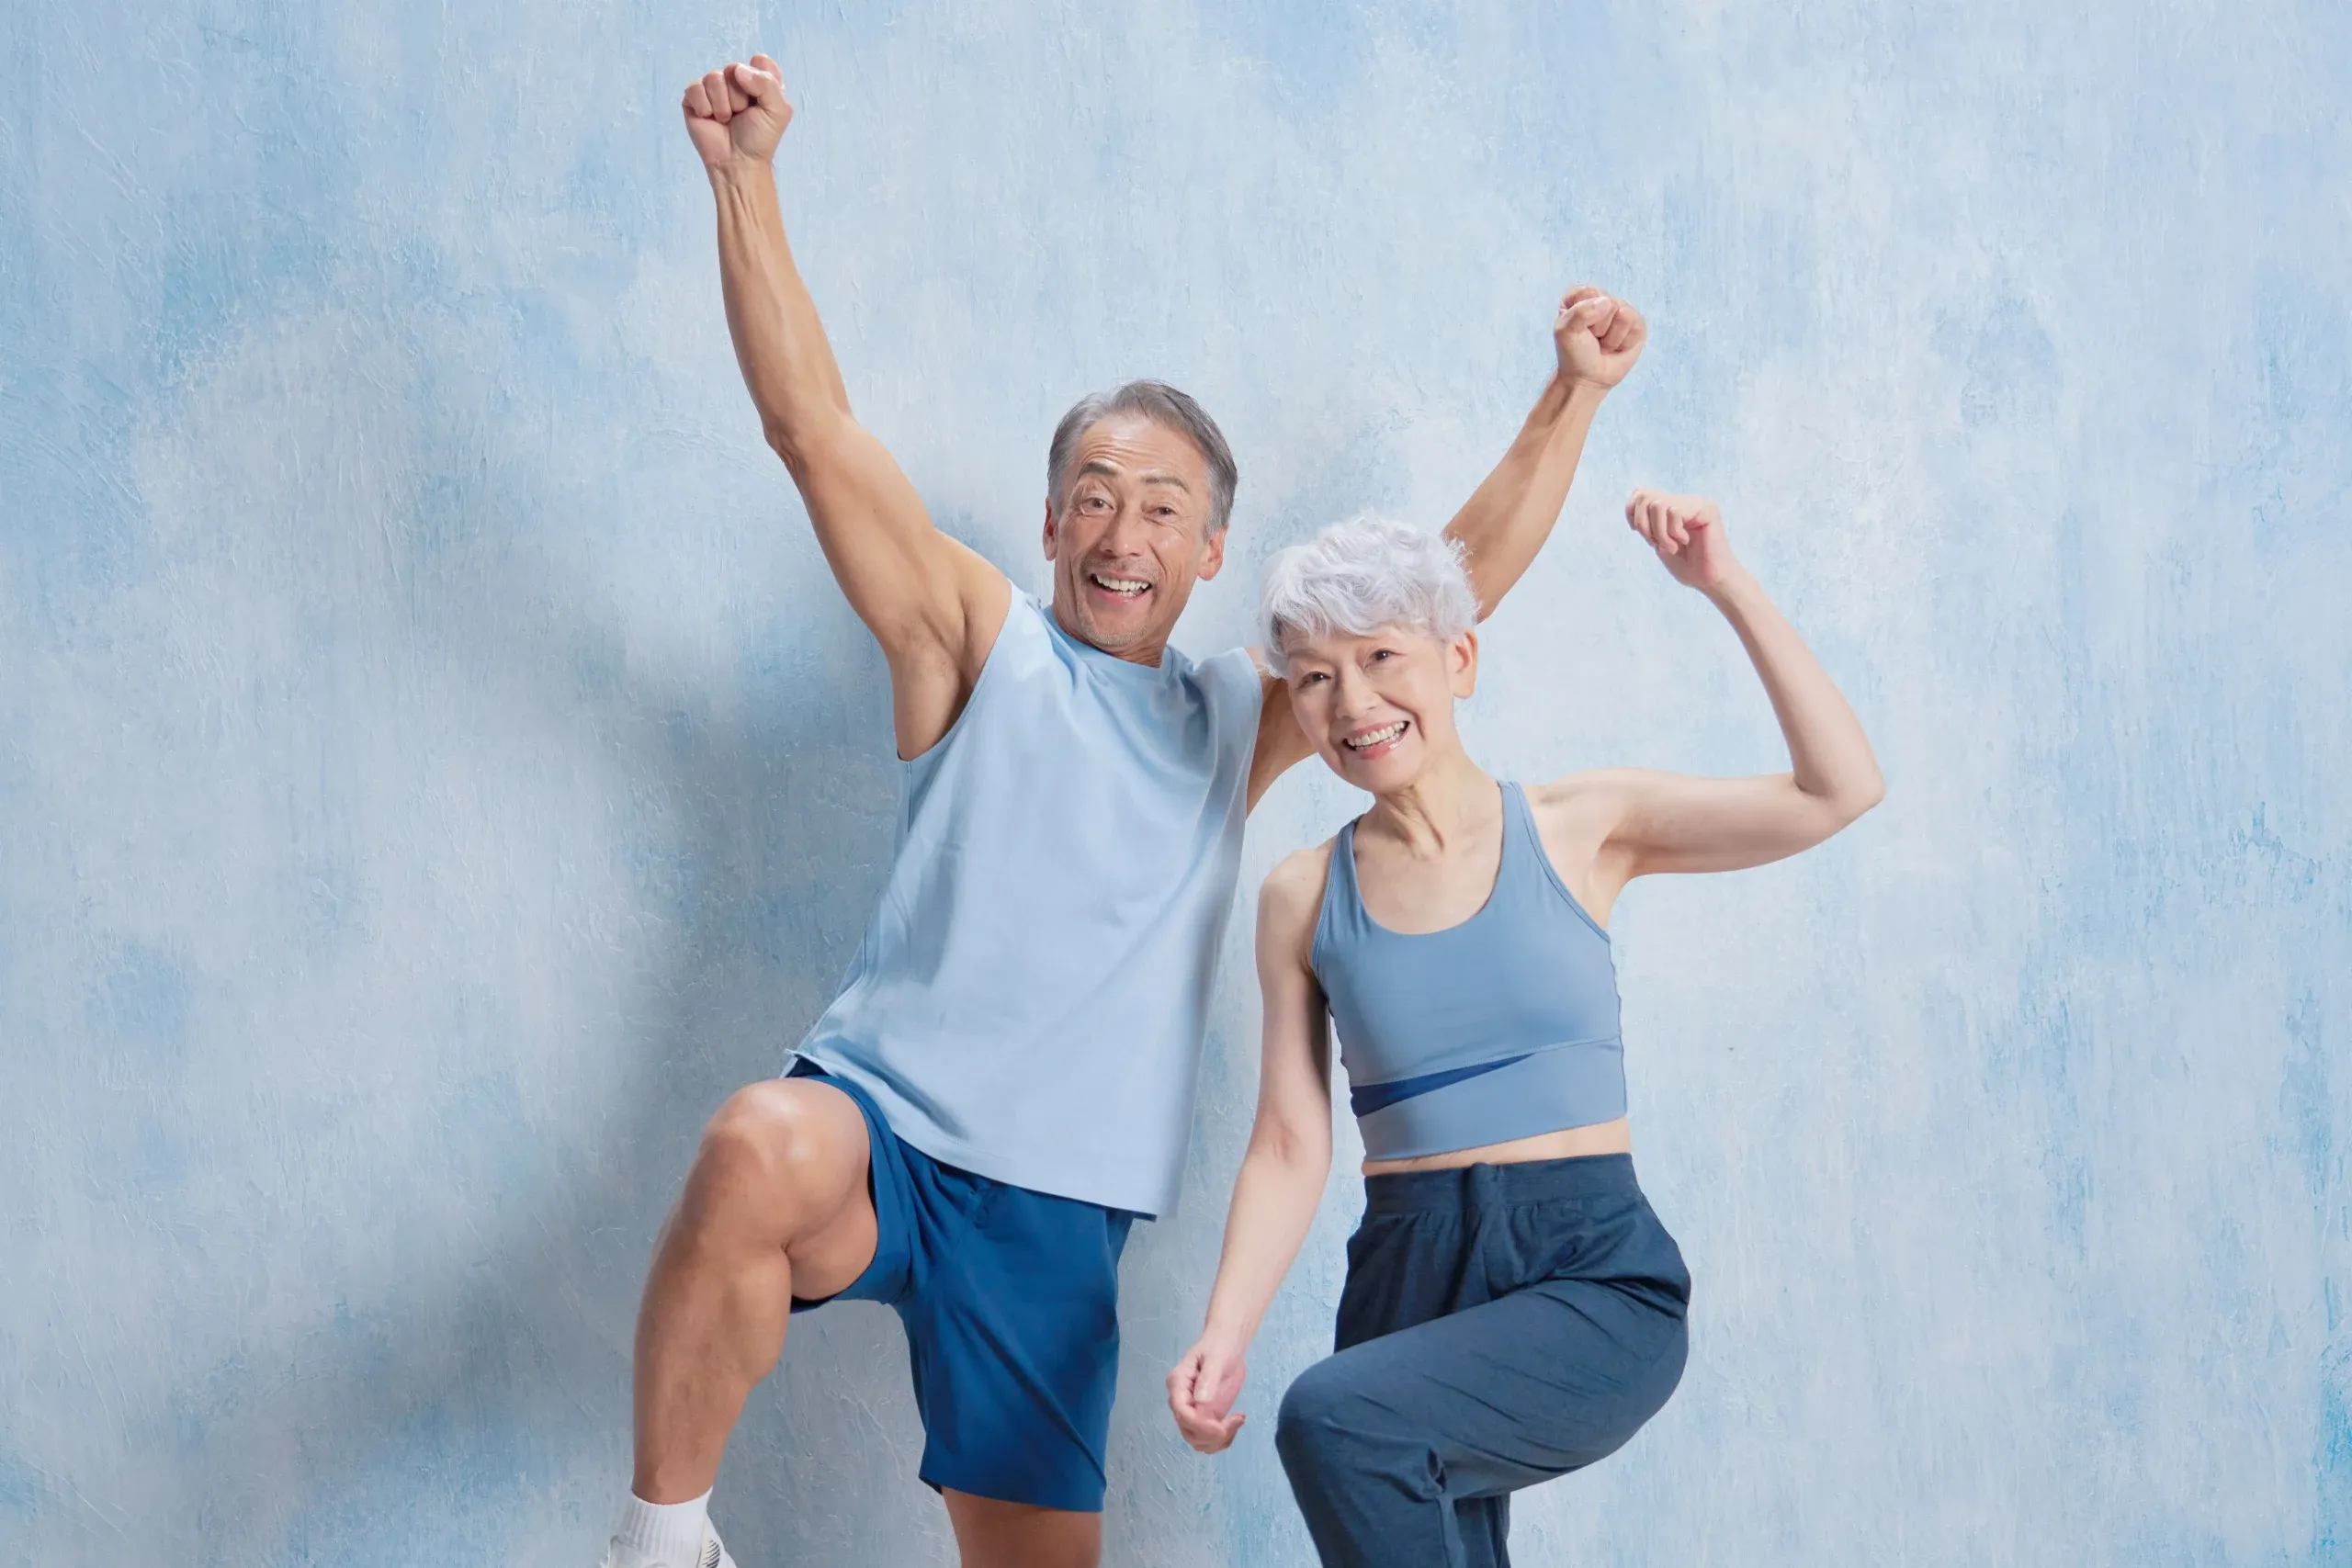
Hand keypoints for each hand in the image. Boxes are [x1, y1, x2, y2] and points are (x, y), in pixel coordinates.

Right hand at [682, 54, 792, 170]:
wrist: (738, 162)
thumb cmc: (759, 139)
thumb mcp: (778, 111)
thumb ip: (767, 83)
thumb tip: (737, 71)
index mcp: (758, 82)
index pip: (760, 61)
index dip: (760, 78)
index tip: (760, 100)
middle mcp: (736, 82)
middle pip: (734, 68)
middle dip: (739, 96)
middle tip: (741, 114)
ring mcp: (713, 90)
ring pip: (713, 77)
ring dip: (722, 104)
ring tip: (726, 119)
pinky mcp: (694, 99)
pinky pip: (695, 88)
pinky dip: (704, 106)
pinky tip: (710, 119)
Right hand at [1166, 1337, 1248, 1453]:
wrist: (1226, 1345)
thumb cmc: (1220, 1346)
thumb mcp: (1215, 1357)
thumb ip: (1208, 1377)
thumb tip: (1200, 1400)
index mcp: (1178, 1384)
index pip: (1182, 1413)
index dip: (1200, 1425)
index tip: (1222, 1426)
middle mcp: (1180, 1401)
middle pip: (1188, 1432)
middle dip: (1212, 1435)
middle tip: (1236, 1420)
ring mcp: (1192, 1411)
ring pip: (1197, 1440)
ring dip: (1218, 1441)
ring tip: (1238, 1421)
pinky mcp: (1204, 1417)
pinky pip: (1208, 1439)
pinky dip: (1222, 1440)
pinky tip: (1236, 1422)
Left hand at [1554, 286, 1644, 389]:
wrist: (1588, 378)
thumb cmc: (1574, 353)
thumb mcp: (1565, 331)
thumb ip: (1580, 312)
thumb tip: (1607, 303)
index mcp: (1581, 295)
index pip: (1588, 292)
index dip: (1582, 314)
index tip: (1577, 329)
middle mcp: (1603, 299)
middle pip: (1608, 302)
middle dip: (1598, 327)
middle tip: (1593, 339)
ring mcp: (1622, 310)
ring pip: (1624, 314)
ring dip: (1612, 337)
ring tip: (1604, 344)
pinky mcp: (1637, 324)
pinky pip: (1636, 327)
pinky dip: (1624, 343)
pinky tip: (1616, 347)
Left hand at [1626, 488, 1742, 591]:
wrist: (1711, 580)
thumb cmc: (1688, 566)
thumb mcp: (1659, 542)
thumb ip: (1649, 521)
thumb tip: (1635, 498)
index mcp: (1673, 507)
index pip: (1640, 493)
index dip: (1632, 514)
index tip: (1645, 536)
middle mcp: (1684, 501)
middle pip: (1644, 497)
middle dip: (1643, 525)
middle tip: (1657, 544)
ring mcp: (1696, 502)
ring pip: (1658, 505)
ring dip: (1660, 533)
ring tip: (1673, 547)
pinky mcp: (1706, 508)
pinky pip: (1674, 512)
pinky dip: (1673, 532)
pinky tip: (1686, 541)